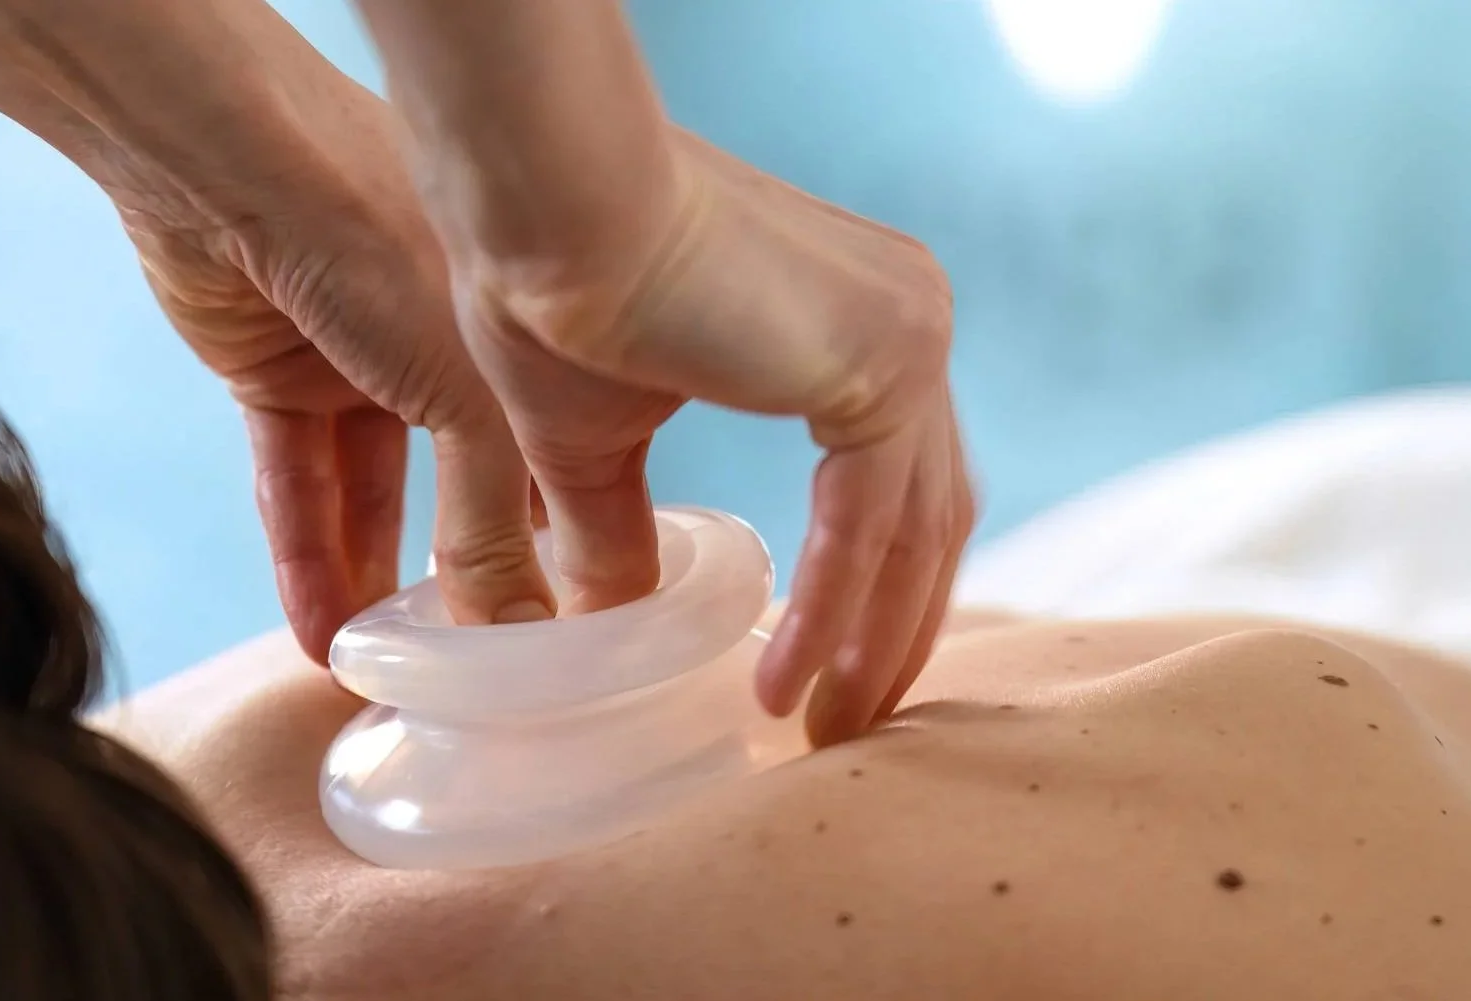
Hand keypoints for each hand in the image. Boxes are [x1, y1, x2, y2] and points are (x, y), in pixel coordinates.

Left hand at [111, 79, 557, 661]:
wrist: (244, 172)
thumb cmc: (396, 252)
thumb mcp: (473, 404)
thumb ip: (490, 522)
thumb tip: (516, 624)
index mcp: (518, 330)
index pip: (551, 455)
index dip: (557, 537)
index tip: (562, 620)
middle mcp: (447, 344)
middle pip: (460, 479)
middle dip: (459, 566)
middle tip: (470, 653)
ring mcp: (358, 357)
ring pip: (371, 487)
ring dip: (370, 573)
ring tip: (378, 668)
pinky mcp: (274, 374)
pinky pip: (295, 479)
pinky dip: (303, 551)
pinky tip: (314, 632)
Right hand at [451, 129, 975, 745]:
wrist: (543, 198)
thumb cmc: (552, 291)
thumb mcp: (594, 445)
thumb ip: (626, 533)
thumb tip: (612, 625)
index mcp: (853, 324)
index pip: (896, 485)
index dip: (868, 592)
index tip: (827, 678)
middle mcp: (904, 319)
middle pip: (928, 514)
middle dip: (887, 631)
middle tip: (843, 726)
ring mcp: (909, 328)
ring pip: (916, 527)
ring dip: (870, 639)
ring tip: (822, 731)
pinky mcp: (886, 353)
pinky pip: (873, 518)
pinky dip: (834, 609)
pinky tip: (787, 683)